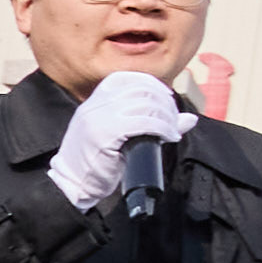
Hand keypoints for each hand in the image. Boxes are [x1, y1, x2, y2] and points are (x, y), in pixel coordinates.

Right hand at [50, 72, 192, 212]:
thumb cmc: (96, 162)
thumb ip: (149, 121)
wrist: (72, 184)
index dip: (152, 83)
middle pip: (141, 89)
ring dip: (167, 117)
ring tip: (172, 131)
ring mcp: (99, 118)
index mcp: (95, 101)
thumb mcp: (119, 135)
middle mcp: (96, 105)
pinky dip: (163, 128)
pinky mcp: (105, 134)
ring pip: (146, 105)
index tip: (167, 97)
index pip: (126, 78)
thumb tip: (190, 118)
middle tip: (174, 120)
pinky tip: (169, 137)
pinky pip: (144, 123)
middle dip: (165, 103)